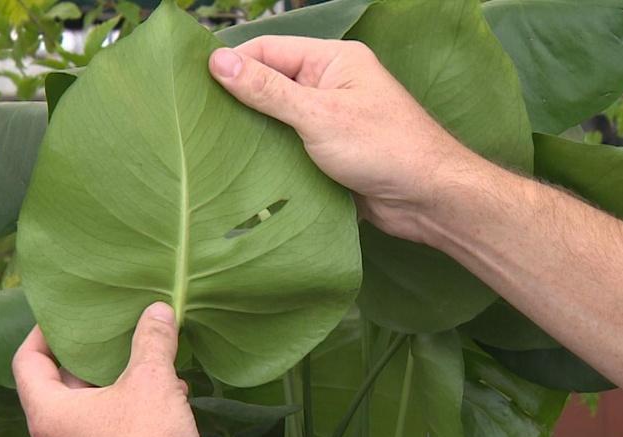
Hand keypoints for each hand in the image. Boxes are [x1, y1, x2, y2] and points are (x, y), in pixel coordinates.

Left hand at [12, 302, 207, 436]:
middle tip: (109, 333)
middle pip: (58, 387)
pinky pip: (102, 435)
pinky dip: (124, 412)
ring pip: (85, 412)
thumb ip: (152, 341)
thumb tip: (158, 310)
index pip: (26, 362)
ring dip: (113, 386)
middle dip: (87, 357)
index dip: (41, 333)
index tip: (65, 316)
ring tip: (145, 363)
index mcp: (48, 415)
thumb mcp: (153, 382)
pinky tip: (163, 399)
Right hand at [208, 36, 489, 245]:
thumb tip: (218, 62)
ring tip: (211, 148)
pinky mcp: (328, 156)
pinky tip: (242, 171)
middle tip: (196, 122)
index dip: (232, 64)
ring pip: (277, 121)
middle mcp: (329, 85)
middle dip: (237, 102)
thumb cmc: (383, 147)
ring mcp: (329, 122)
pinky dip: (269, 158)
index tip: (193, 86)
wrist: (428, 199)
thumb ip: (267, 90)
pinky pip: (289, 150)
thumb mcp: (317, 114)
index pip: (268, 50)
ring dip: (252, 135)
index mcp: (332, 60)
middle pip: (269, 85)